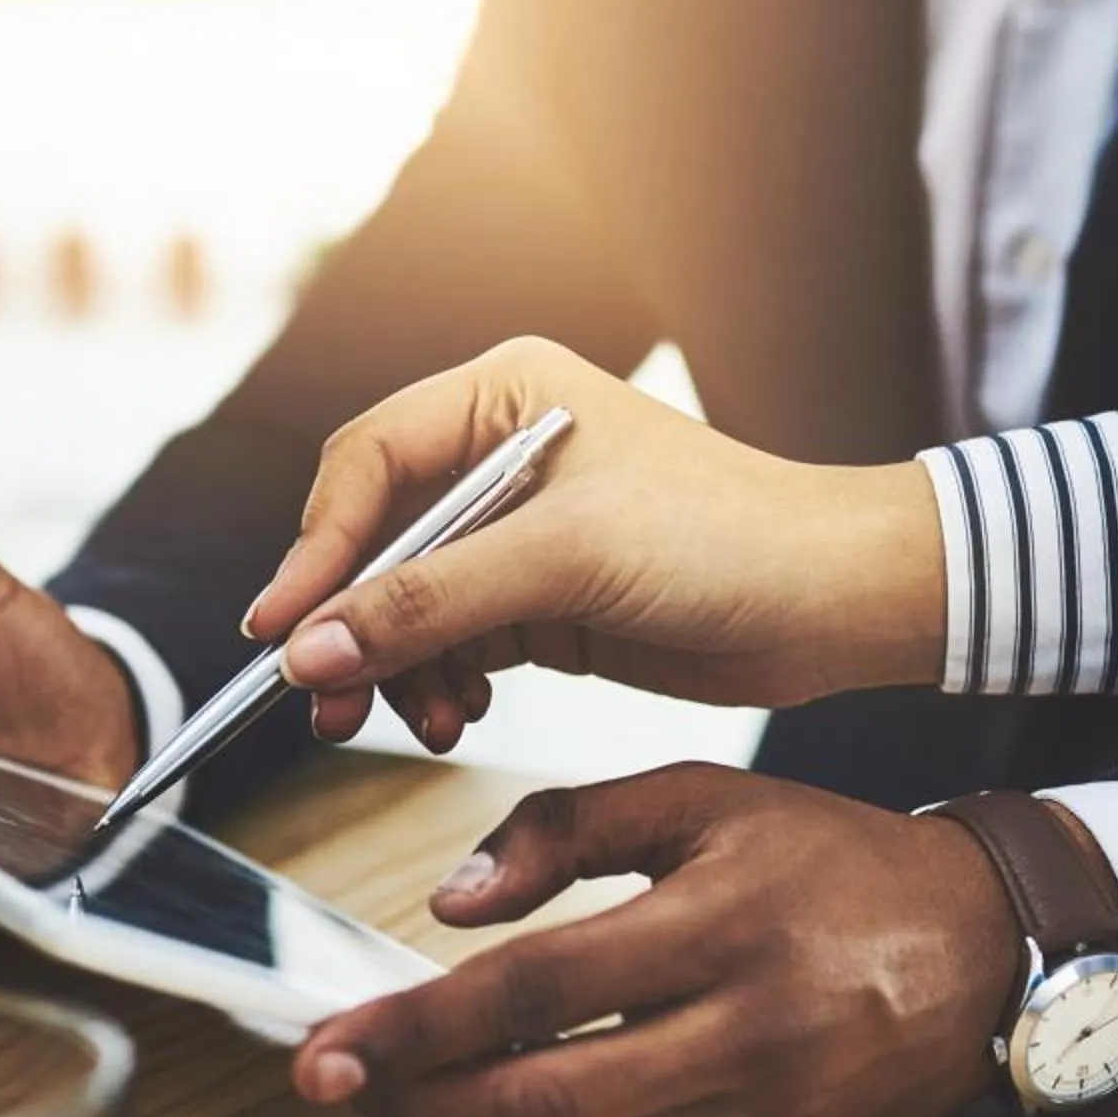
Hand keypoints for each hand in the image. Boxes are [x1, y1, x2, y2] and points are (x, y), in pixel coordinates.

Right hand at [240, 337, 946, 750]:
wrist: (837, 604)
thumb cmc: (730, 540)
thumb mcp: (569, 560)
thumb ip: (433, 601)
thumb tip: (311, 648)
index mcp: (504, 394)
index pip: (368, 464)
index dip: (317, 549)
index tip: (280, 632)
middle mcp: (502, 453)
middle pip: (377, 540)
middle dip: (351, 625)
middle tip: (323, 702)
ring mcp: (524, 531)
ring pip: (411, 602)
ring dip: (396, 667)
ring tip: (410, 722)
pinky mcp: (548, 600)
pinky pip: (456, 642)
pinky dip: (442, 683)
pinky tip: (454, 714)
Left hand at [290, 764, 1029, 1116]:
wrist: (991, 944)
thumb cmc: (837, 860)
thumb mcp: (712, 798)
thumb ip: (571, 828)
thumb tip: (449, 902)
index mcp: (721, 921)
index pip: (535, 992)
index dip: (416, 1029)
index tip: (323, 1044)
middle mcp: (743, 1028)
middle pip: (545, 1105)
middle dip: (419, 1106)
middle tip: (332, 1086)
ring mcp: (759, 1105)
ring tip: (395, 1097)